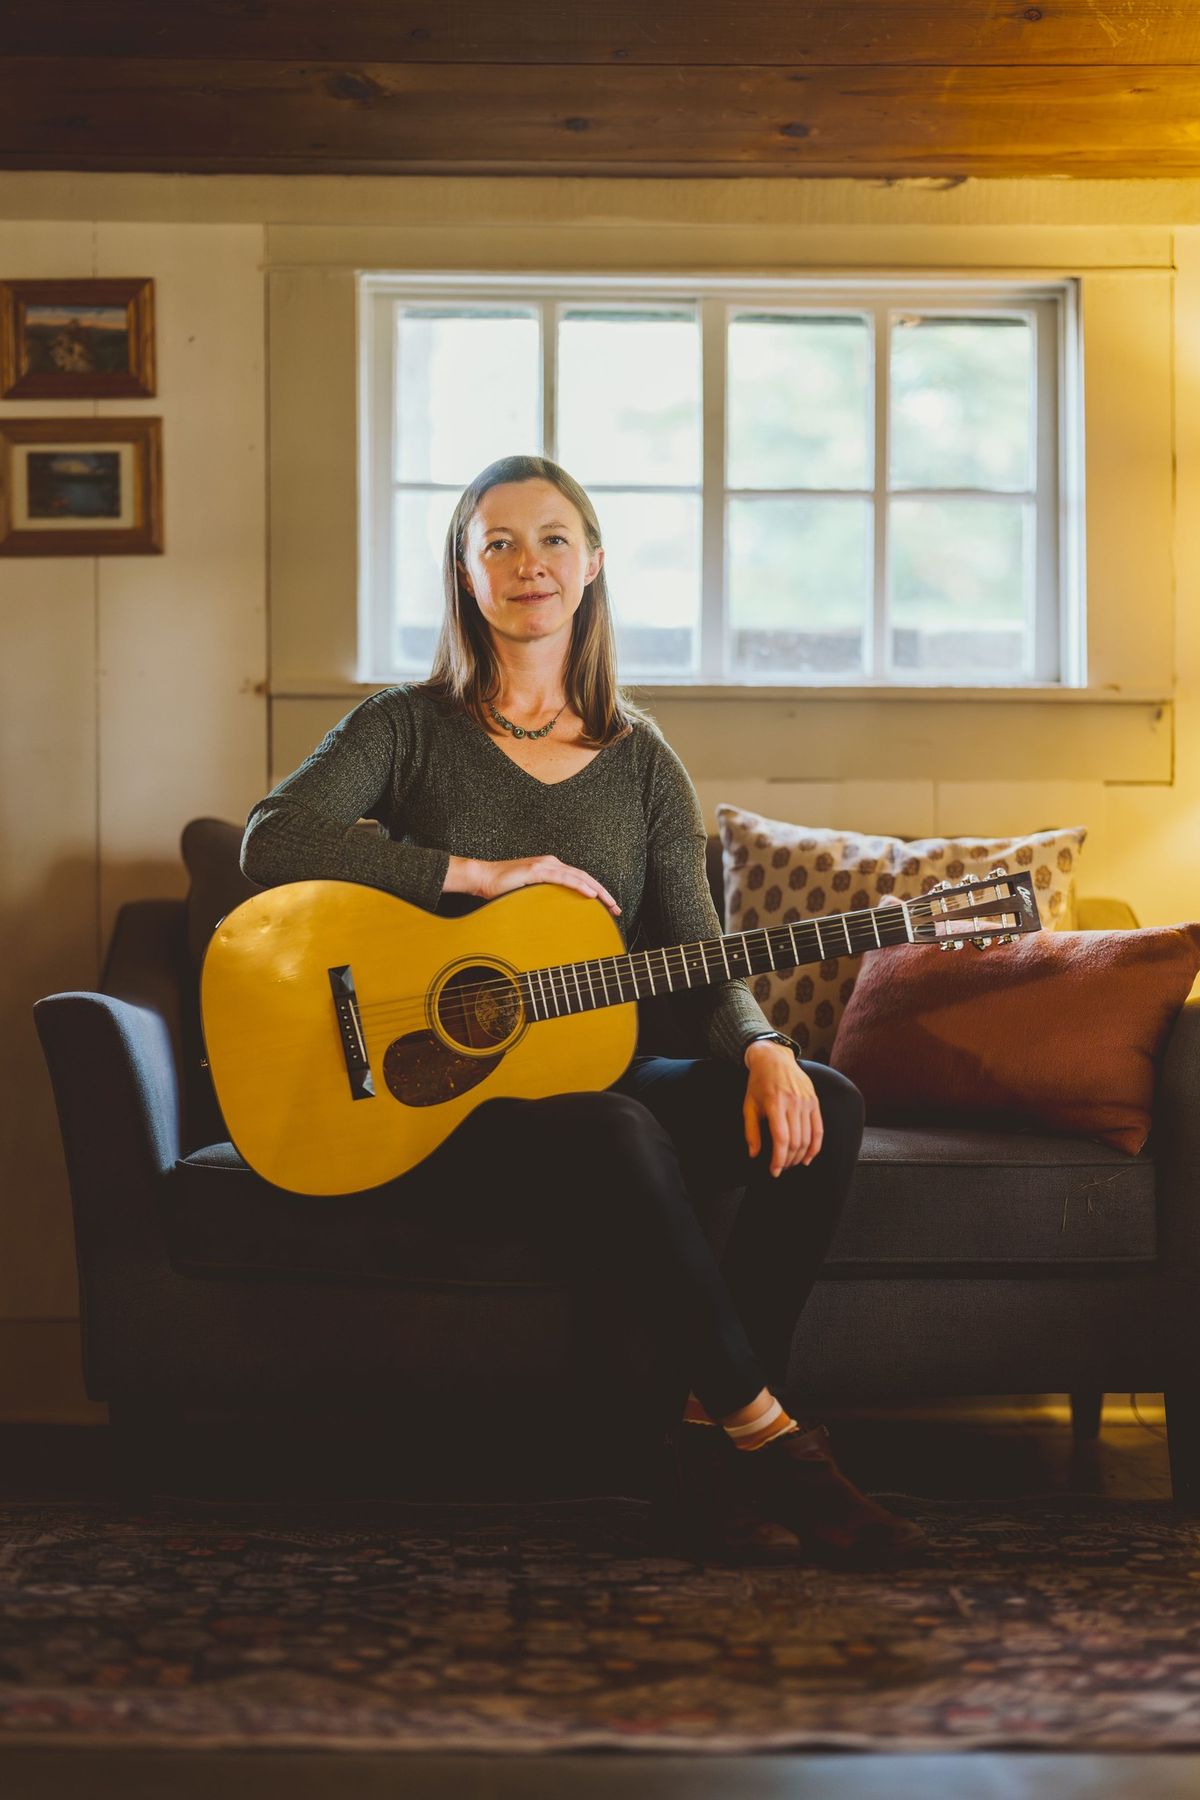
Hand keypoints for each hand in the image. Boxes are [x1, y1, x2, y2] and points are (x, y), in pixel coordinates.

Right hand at [455, 854, 620, 916]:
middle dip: (604, 893)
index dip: (597, 892)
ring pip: (578, 876)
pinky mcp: (536, 870)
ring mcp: (544, 866)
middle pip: (585, 877)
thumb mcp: (530, 895)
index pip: (580, 879)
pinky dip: (579, 885)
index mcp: (551, 868)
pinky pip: (563, 878)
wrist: (483, 878)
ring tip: (609, 903)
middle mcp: (551, 864)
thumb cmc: (503, 889)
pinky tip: (590, 894)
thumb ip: (545, 899)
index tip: (609, 907)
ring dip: (597, 890)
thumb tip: (559, 915)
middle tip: (616, 909)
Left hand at [742, 1040, 823, 1175]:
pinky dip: (815, 1146)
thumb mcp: (748, 1105)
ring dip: (800, 1156)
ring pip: (808, 1138)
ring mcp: (807, 1102)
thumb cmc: (758, 1083)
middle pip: (796, 1141)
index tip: (774, 1171)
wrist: (774, 1058)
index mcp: (775, 1104)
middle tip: (781, 1167)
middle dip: (788, 1160)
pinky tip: (808, 1157)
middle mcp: (793, 1103)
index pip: (781, 1139)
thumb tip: (754, 1154)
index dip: (779, 1159)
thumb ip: (751, 1131)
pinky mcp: (815, 1102)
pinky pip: (819, 1129)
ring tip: (791, 1163)